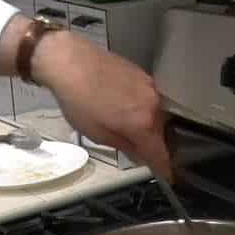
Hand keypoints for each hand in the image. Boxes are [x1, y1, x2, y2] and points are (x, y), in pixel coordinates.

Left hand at [32, 31, 171, 179]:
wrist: (69, 60)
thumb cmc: (78, 99)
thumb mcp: (97, 134)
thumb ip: (125, 147)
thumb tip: (139, 154)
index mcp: (143, 124)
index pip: (161, 153)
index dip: (163, 167)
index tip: (165, 175)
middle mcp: (153, 105)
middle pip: (160, 133)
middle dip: (151, 144)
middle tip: (136, 151)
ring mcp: (150, 87)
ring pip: (155, 115)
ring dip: (145, 124)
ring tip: (123, 125)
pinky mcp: (142, 74)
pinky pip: (148, 99)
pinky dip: (141, 108)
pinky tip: (122, 107)